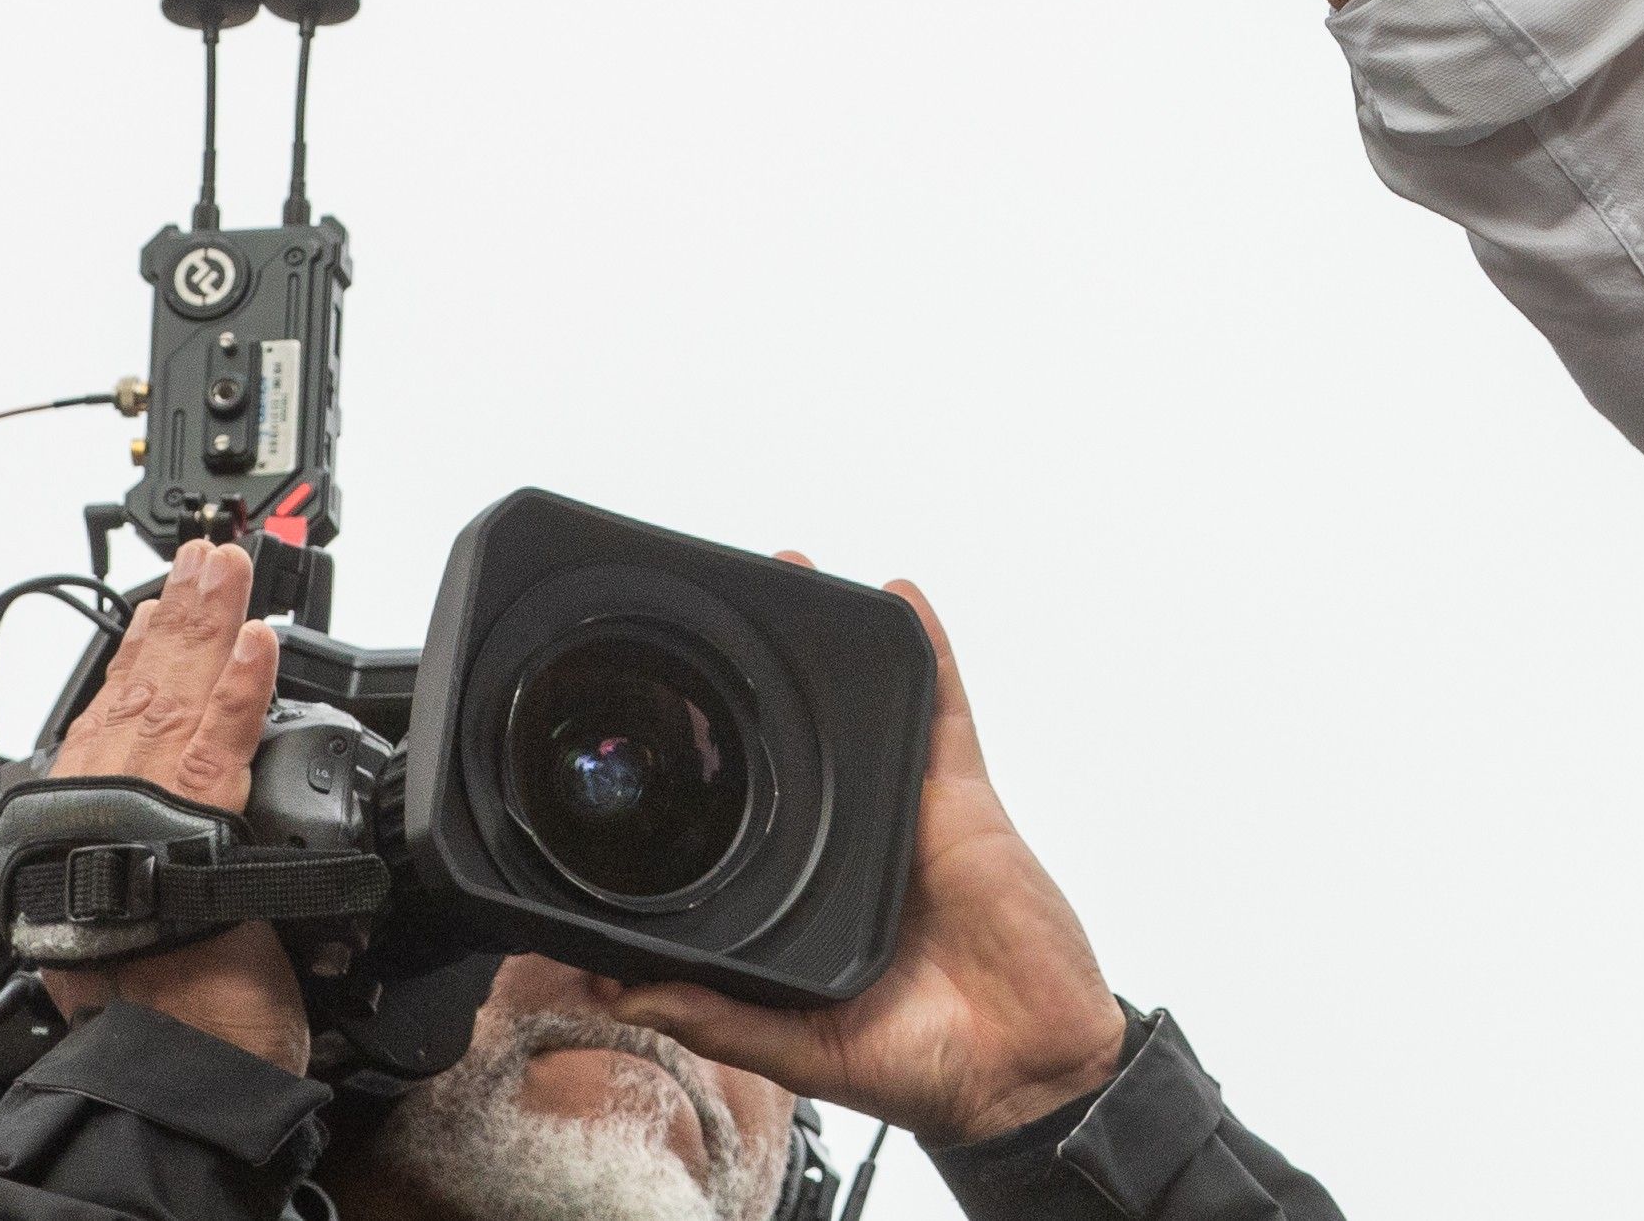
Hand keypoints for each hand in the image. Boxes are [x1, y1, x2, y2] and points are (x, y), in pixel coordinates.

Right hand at [35, 540, 306, 1073]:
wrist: (168, 1064)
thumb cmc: (158, 1013)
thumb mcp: (139, 924)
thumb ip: (153, 865)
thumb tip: (183, 846)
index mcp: (84, 831)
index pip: (111, 720)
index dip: (139, 654)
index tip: (160, 604)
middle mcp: (102, 811)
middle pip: (139, 692)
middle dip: (174, 617)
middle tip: (201, 557)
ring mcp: (145, 814)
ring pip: (177, 697)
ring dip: (207, 624)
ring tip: (225, 568)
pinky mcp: (201, 828)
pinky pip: (225, 740)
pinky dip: (243, 687)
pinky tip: (259, 639)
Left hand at [591, 575, 1130, 1150]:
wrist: (1029, 1071)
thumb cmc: (925, 1066)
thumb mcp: (801, 1049)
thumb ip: (715, 1018)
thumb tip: (614, 992)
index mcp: (808, 901)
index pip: (749, 823)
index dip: (710, 771)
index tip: (660, 725)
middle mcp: (855, 849)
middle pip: (807, 746)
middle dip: (765, 679)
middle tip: (712, 612)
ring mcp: (910, 817)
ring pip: (868, 713)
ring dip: (834, 645)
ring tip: (790, 572)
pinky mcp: (965, 799)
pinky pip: (945, 709)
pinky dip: (929, 649)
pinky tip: (901, 597)